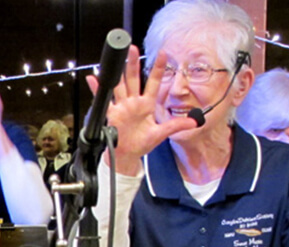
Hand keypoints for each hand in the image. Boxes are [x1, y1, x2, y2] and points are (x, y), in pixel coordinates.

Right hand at [86, 46, 196, 170]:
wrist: (127, 156)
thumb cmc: (142, 144)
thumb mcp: (162, 133)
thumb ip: (177, 125)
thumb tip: (194, 121)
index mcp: (146, 105)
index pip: (153, 82)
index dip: (158, 68)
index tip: (163, 54)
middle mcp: (133, 102)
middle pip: (133, 78)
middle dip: (133, 63)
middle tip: (133, 48)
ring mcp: (122, 106)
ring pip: (120, 85)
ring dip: (118, 72)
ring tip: (118, 58)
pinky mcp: (112, 113)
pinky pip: (105, 100)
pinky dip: (98, 89)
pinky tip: (94, 79)